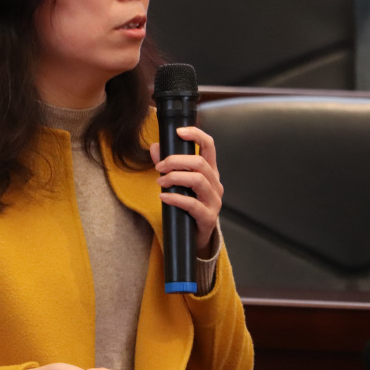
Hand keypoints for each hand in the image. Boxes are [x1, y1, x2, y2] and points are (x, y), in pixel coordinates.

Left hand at [149, 126, 222, 254]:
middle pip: (199, 163)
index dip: (196, 135)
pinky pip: (192, 204)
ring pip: (197, 180)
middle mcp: (215, 184)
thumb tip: (154, 146)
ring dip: (174, 178)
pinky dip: (175, 198)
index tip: (179, 132)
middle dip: (175, 161)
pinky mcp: (208, 217)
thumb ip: (167, 165)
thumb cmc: (187, 207)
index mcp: (210, 171)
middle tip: (158, 167)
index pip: (209, 146)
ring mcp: (214, 201)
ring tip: (160, 181)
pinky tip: (163, 197)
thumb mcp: (178, 184)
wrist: (194, 237)